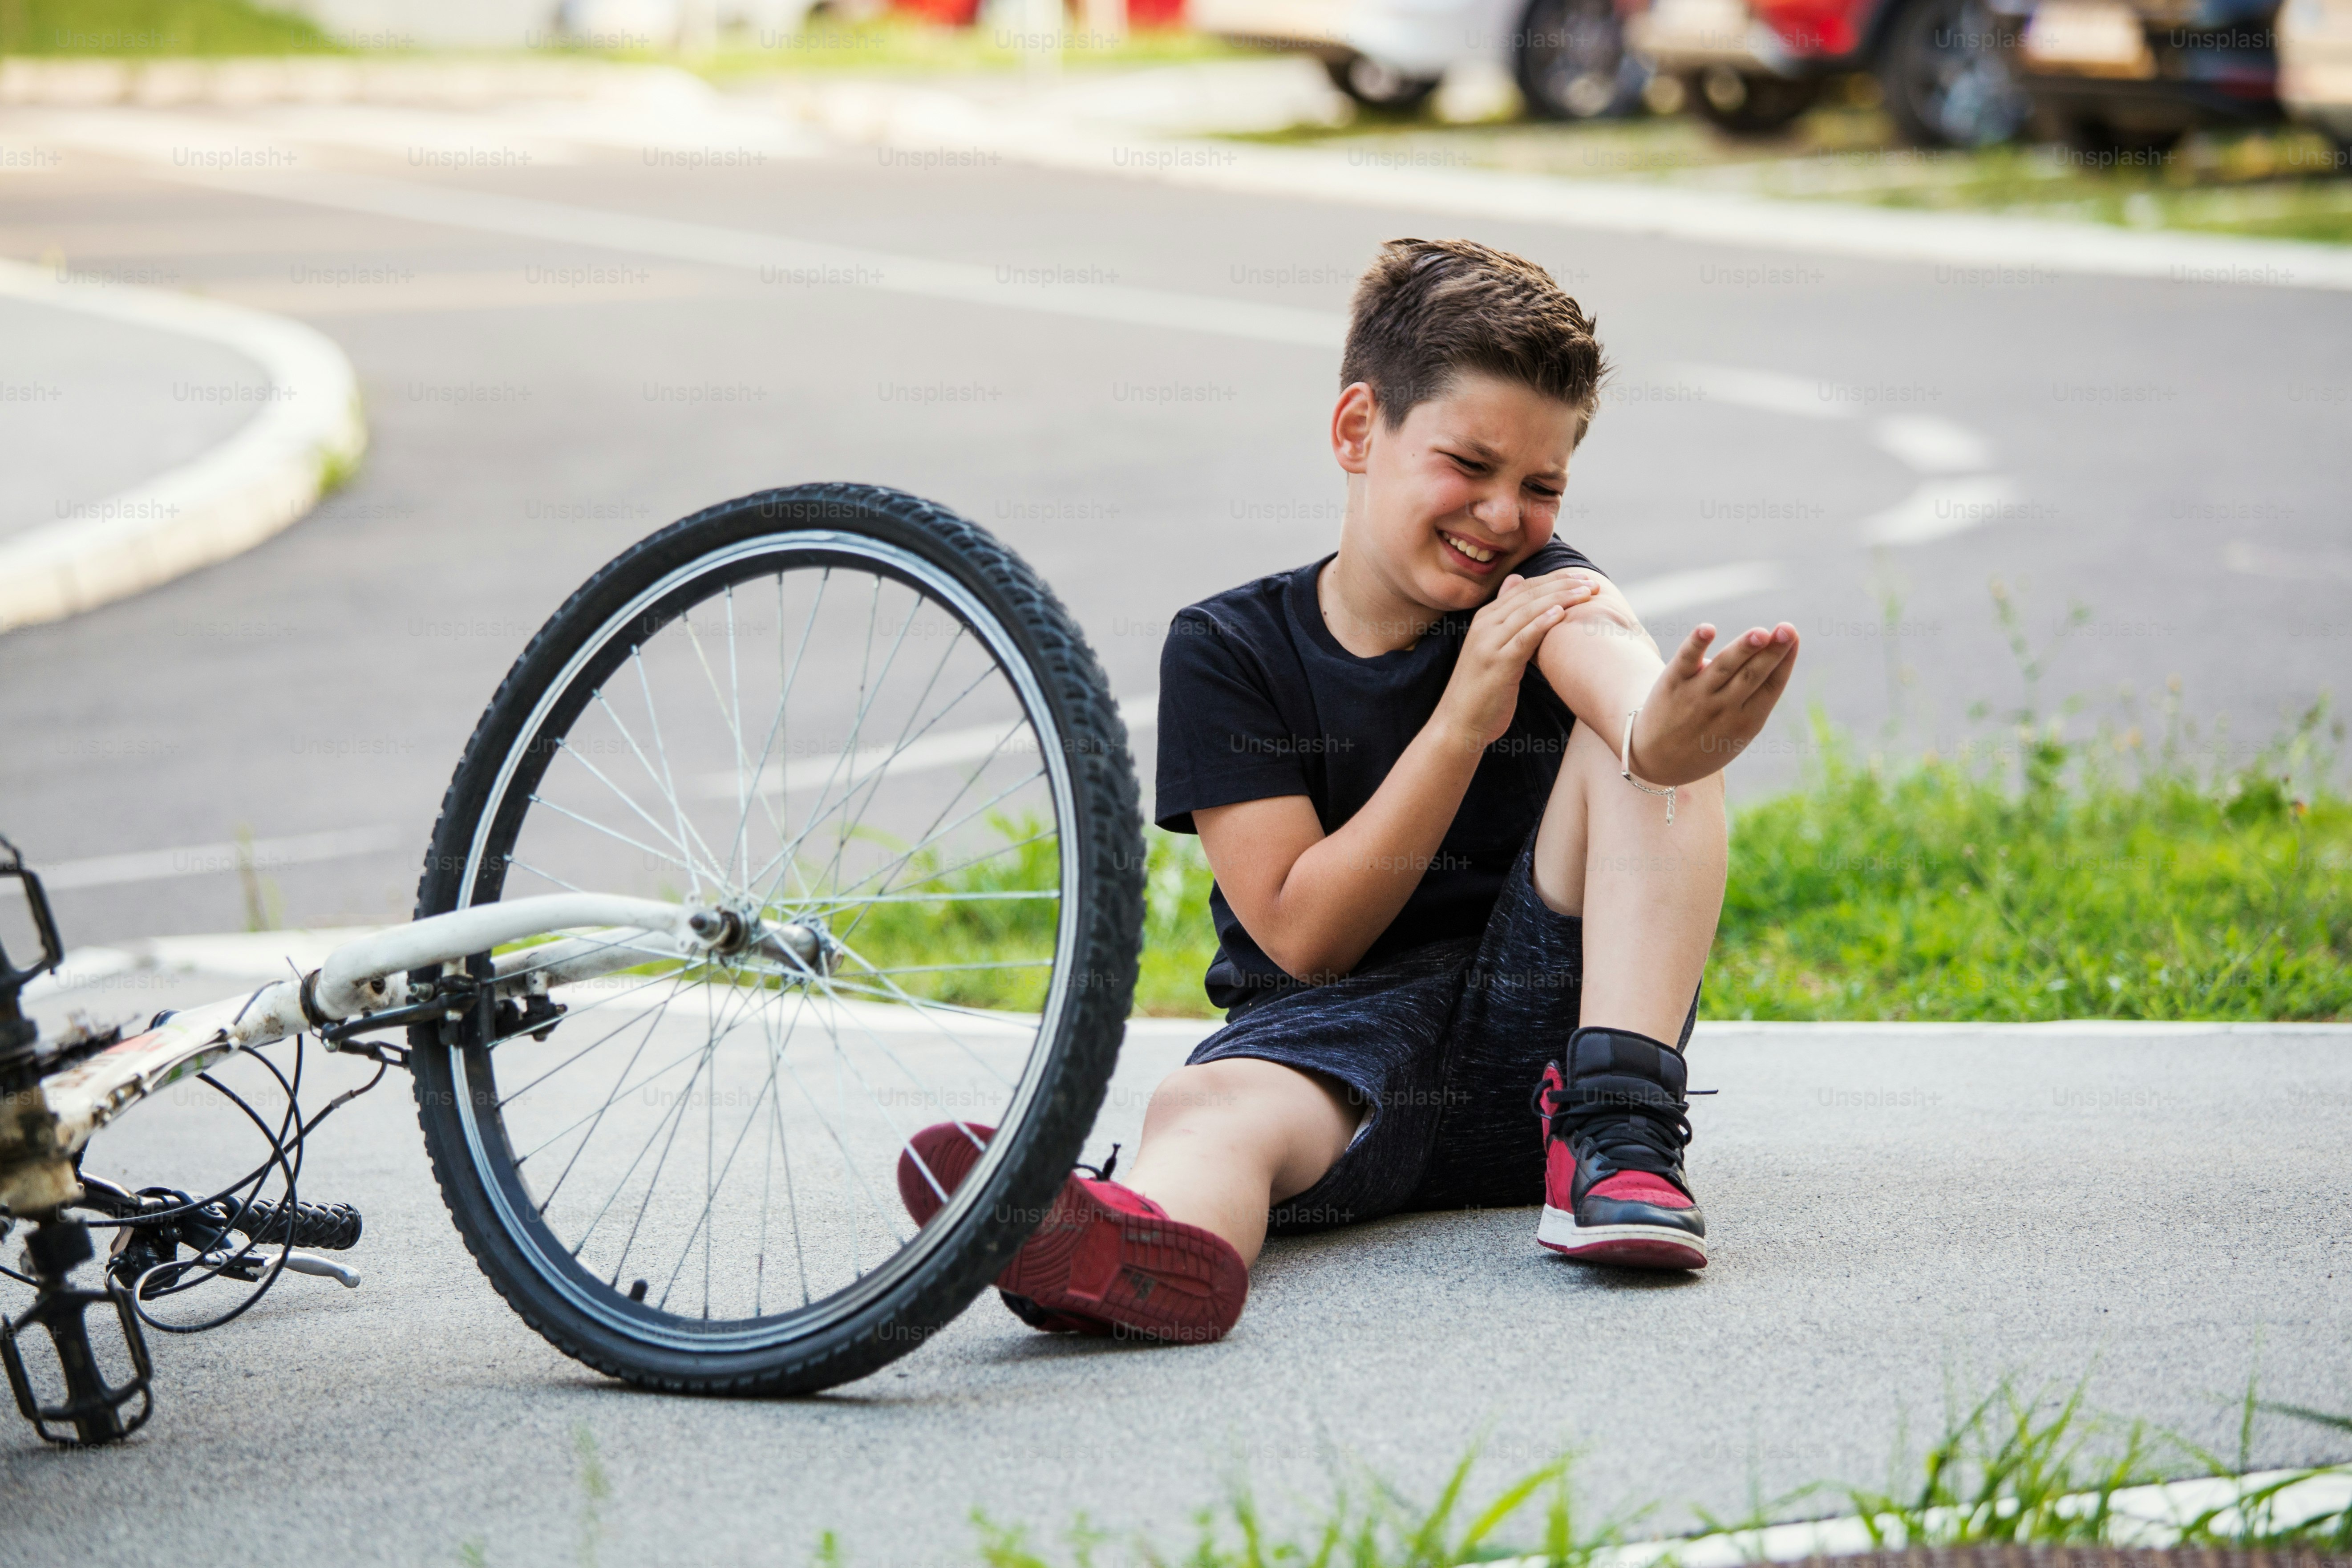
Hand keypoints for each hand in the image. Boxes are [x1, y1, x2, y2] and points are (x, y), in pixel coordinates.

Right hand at [1434, 572, 1599, 751]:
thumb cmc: (1482, 690)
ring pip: (1528, 611)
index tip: (1584, 577)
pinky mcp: (1498, 664)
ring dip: (1560, 599)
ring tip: (1587, 592)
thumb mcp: (1494, 647)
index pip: (1524, 588)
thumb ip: (1506, 617)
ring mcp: (1489, 644)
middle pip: (1529, 595)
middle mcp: (1485, 625)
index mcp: (1485, 619)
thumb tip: (1516, 580)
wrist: (1458, 724)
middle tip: (1593, 581)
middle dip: (1563, 585)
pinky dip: (1542, 623)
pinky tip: (1561, 613)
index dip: (1556, 579)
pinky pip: (1523, 638)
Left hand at [1628, 621, 1800, 786]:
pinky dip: (1696, 645)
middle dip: (1772, 651)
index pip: (1771, 686)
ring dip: (1742, 649)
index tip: (1793, 636)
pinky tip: (1707, 629)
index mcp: (1746, 721)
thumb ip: (1751, 699)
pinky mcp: (1672, 684)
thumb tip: (1759, 651)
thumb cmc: (1704, 744)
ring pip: (1724, 668)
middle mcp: (1723, 708)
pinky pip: (1685, 661)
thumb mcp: (1736, 734)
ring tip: (1760, 633)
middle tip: (1787, 628)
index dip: (1784, 660)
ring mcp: (1697, 696)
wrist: (1655, 761)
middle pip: (1752, 675)